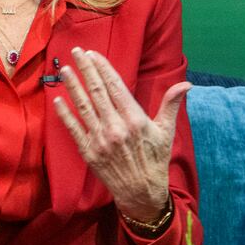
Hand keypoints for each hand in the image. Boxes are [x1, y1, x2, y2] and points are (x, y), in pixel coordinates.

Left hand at [51, 48, 187, 223]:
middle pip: (97, 91)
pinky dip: (65, 114)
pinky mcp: (89, 152)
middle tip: (76, 51)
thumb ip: (171, 105)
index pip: (115, 86)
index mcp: (135, 119)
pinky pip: (74, 129)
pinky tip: (57, 99)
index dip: (103, 68)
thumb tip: (186, 85)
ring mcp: (101, 140)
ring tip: (65, 70)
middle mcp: (116, 127)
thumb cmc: (155, 160)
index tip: (93, 54)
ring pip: (83, 106)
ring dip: (73, 86)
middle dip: (85, 69)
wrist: (142, 193)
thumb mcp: (166, 132)